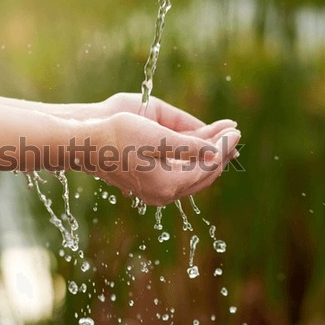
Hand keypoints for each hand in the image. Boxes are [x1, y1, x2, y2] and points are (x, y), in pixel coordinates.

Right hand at [85, 94, 240, 205]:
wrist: (88, 146)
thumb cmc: (118, 136)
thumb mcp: (158, 137)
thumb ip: (191, 147)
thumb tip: (220, 152)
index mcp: (169, 183)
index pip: (208, 166)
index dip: (224, 147)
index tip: (236, 130)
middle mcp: (164, 194)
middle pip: (203, 176)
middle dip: (220, 155)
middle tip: (233, 136)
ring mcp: (155, 193)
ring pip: (192, 178)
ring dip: (207, 160)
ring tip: (221, 143)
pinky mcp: (148, 187)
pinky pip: (179, 178)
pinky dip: (192, 165)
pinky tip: (197, 153)